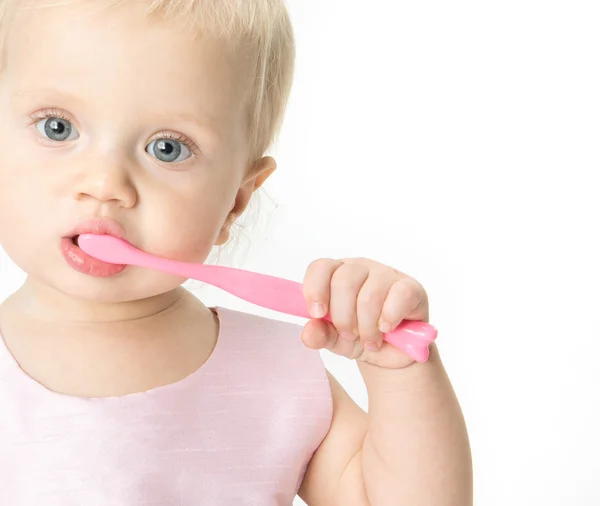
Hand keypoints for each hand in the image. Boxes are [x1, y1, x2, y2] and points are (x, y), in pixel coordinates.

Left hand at [301, 258, 429, 368]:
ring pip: (369, 294)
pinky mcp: (410, 287)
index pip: (320, 268)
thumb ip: (320, 335)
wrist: (393, 354)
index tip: (318, 314)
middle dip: (343, 317)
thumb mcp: (336, 341)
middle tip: (349, 335)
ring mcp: (386, 274)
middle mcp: (360, 268)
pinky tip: (387, 329)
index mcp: (336, 274)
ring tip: (370, 341)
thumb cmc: (361, 337)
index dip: (315, 289)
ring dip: (367, 326)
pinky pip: (398, 296)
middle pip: (344, 281)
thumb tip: (308, 331)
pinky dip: (389, 317)